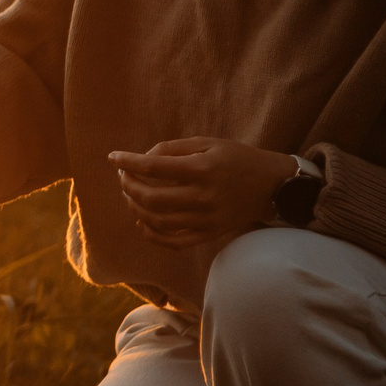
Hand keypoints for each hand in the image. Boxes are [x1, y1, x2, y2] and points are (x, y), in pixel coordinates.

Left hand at [108, 137, 298, 250]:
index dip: (127, 162)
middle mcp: (203, 196)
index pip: (153, 167)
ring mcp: (206, 219)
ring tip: (131, 195)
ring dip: (135, 208)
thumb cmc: (237, 158)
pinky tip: (142, 222)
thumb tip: (141, 159)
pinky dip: (152, 235)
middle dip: (128, 186)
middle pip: (151, 198)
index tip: (113, 157)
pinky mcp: (210, 234)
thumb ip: (173, 148)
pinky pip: (174, 242)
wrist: (272, 185)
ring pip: (158, 221)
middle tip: (123, 176)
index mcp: (202, 169)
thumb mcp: (208, 142)